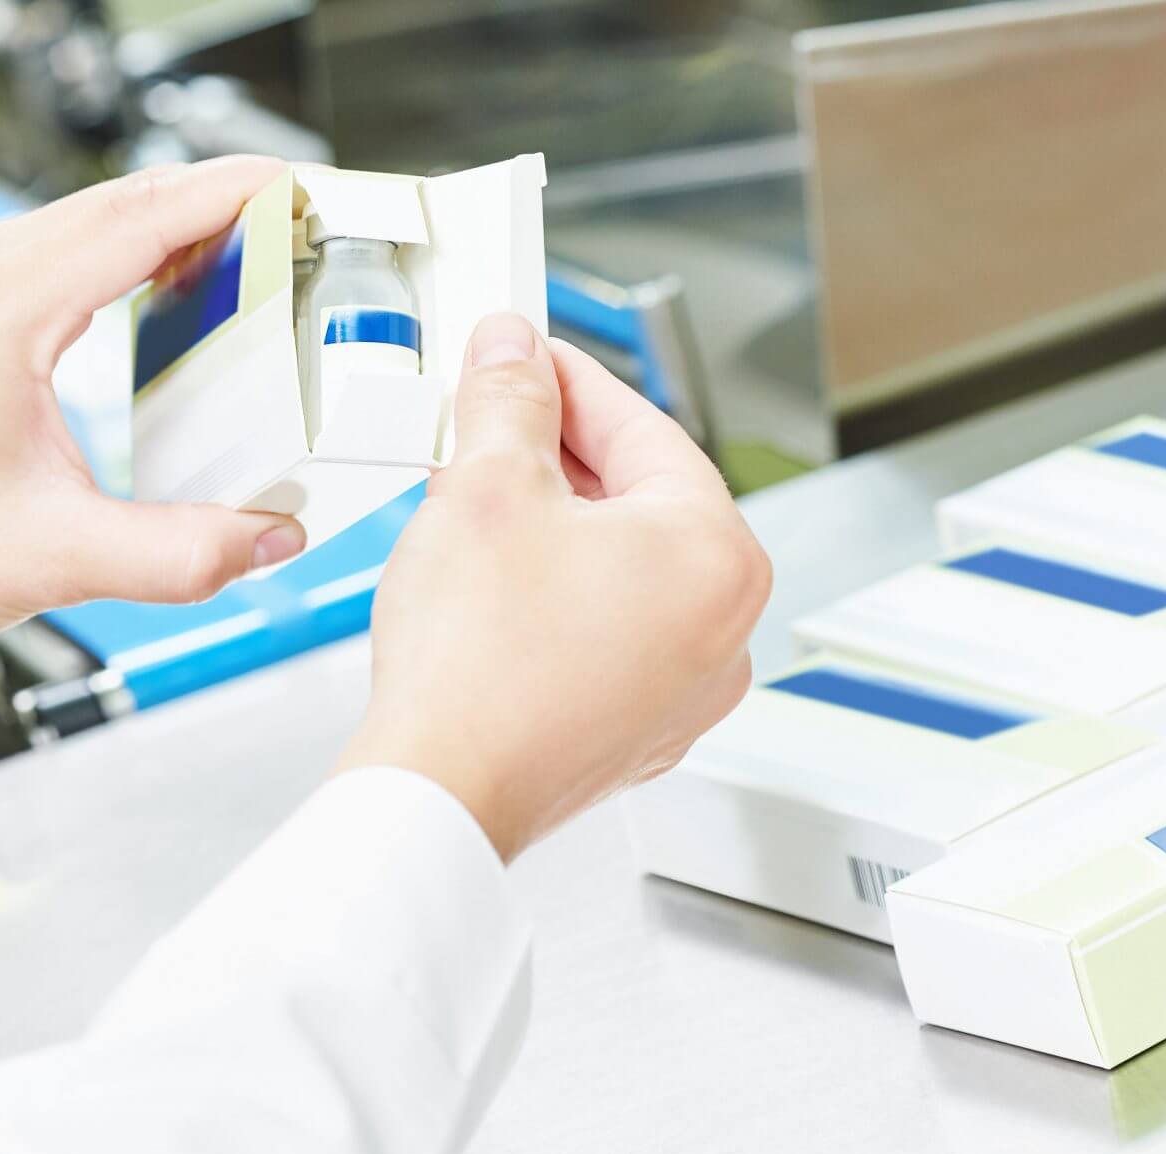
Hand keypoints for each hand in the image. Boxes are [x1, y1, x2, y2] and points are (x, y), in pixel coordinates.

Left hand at [0, 157, 306, 673]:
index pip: (135, 223)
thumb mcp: (56, 561)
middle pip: (125, 200)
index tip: (298, 185)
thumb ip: (178, 554)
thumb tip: (275, 536)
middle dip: (221, 197)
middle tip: (308, 214)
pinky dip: (141, 240)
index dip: (225, 196)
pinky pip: (74, 239)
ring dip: (182, 214)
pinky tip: (186, 267)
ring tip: (266, 236)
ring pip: (100, 213)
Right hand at [335, 315, 770, 860]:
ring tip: (475, 499)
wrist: (442, 788)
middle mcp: (722, 631)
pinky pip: (602, 635)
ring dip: (552, 525)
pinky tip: (489, 583)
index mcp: (717, 557)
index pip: (645, 430)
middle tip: (489, 421)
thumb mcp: (489, 485)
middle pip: (639, 502)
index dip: (569, 380)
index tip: (524, 356)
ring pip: (618, 571)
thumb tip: (512, 353)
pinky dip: (553, 597)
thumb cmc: (480, 663)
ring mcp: (682, 692)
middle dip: (558, 455)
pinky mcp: (632, 733)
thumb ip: (509, 399)